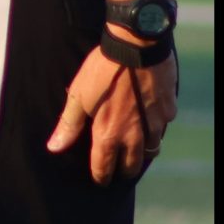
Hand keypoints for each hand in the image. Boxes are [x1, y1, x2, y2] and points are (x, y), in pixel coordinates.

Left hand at [47, 39, 178, 185]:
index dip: (101, 177)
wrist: (135, 45)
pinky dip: (157, 125)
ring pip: (152, 149)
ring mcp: (155, 123)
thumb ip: (69, 124)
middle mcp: (134, 135)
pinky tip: (151, 116)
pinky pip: (164, 124)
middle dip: (124, 169)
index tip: (100, 178)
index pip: (105, 169)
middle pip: (132, 166)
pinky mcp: (168, 108)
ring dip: (144, 150)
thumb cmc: (102, 69)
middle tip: (119, 165)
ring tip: (136, 145)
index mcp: (109, 134)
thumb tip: (54, 147)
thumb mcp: (79, 95)